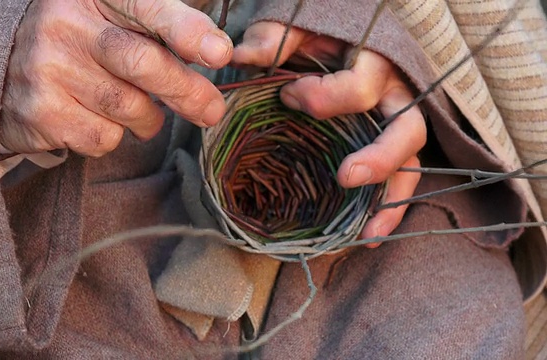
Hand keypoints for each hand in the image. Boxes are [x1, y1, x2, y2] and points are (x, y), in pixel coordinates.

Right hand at [0, 0, 232, 155]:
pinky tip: (95, 117)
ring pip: (130, 108)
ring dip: (147, 118)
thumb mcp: (111, 18)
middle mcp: (66, 24)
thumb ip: (161, 28)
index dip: (186, 30)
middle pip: (144, 64)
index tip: (219, 53)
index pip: (147, 6)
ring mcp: (48, 68)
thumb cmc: (79, 42)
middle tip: (211, 110)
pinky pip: (104, 137)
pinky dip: (113, 135)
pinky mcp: (40, 112)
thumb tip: (218, 52)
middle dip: (187, 92)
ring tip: (135, 108)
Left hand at [233, 22, 425, 245]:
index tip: (286, 95)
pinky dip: (388, 209)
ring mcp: (399, 121)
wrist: (350, 36)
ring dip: (390, 199)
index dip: (322, 97)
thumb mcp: (298, 28)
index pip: (358, 87)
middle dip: (379, 156)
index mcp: (373, 61)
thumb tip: (241, 55)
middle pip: (405, 128)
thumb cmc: (321, 34)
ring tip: (366, 233)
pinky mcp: (395, 143)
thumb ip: (274, 38)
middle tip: (346, 176)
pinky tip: (367, 237)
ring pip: (411, 161)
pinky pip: (402, 178)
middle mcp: (396, 93)